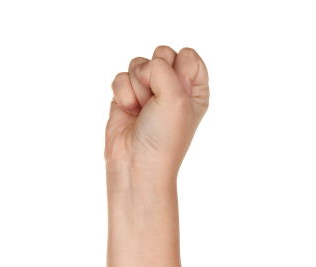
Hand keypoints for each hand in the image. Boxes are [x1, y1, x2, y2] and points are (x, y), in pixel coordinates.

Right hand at [105, 45, 209, 179]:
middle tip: (157, 103)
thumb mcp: (177, 98)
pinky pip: (121, 76)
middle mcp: (173, 88)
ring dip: (138, 88)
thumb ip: (163, 66)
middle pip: (162, 53)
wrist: (137, 164)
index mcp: (195, 90)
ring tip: (143, 111)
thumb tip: (142, 66)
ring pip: (138, 63)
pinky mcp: (127, 96)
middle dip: (155, 75)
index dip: (179, 70)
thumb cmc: (164, 138)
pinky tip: (129, 113)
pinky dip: (123, 95)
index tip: (178, 96)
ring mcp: (149, 91)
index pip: (188, 55)